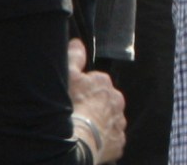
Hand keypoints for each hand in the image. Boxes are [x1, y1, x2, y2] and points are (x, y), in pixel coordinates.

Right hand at [68, 40, 126, 163]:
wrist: (77, 143)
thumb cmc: (71, 107)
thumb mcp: (67, 76)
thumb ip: (74, 57)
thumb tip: (78, 43)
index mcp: (105, 84)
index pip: (95, 83)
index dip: (82, 90)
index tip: (73, 98)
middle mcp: (117, 101)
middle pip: (104, 101)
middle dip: (94, 106)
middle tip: (77, 115)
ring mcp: (119, 123)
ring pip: (109, 120)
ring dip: (99, 123)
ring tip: (82, 130)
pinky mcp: (119, 142)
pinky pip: (112, 139)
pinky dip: (103, 140)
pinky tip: (90, 141)